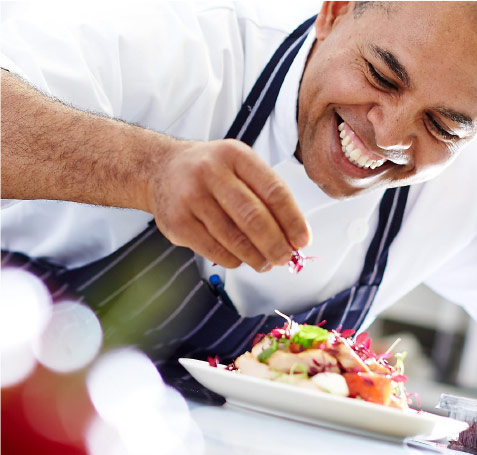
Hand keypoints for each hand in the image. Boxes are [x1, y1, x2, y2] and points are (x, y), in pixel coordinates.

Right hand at [146, 139, 310, 271]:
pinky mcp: (177, 222)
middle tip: (285, 258)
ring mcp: (190, 197)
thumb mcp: (239, 167)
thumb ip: (266, 194)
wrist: (160, 170)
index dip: (292, 220)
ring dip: (256, 257)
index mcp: (235, 155)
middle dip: (275, 244)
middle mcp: (211, 172)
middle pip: (253, 217)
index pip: (273, 190)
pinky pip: (214, 250)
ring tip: (265, 263)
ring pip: (233, 238)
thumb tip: (293, 236)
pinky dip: (233, 260)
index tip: (302, 240)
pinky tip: (241, 260)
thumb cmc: (211, 172)